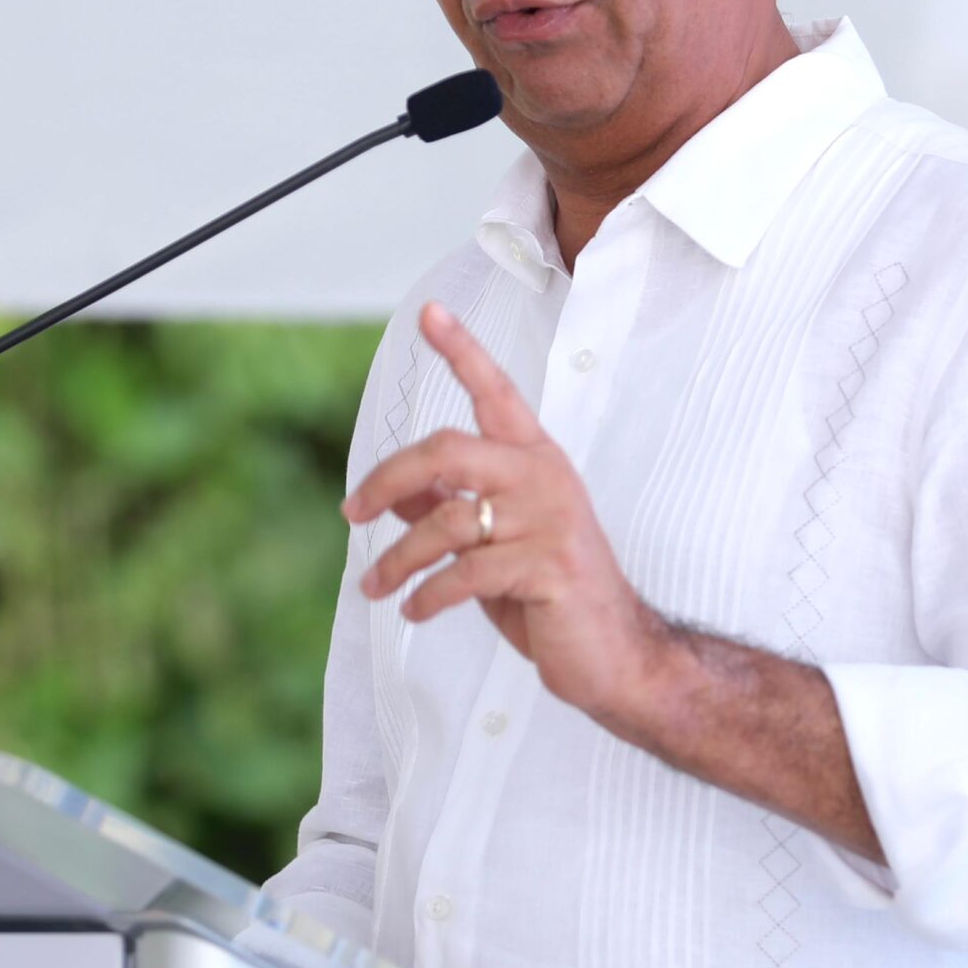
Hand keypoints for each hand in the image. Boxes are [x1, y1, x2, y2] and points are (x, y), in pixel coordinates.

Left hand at [343, 300, 668, 721]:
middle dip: (387, 478)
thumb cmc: (549, 595)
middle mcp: (545, 477)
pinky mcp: (549, 566)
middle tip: (351, 511)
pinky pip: (464, 573)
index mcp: (536, 460)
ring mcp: (551, 520)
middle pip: (447, 449)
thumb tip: (393, 489)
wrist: (616, 655)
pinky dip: (427, 596)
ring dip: (397, 559)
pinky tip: (414, 610)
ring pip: (446, 521)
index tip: (429, 313)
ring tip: (375, 586)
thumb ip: (449, 508)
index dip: (462, 351)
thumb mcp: (493, 543)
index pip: (496, 392)